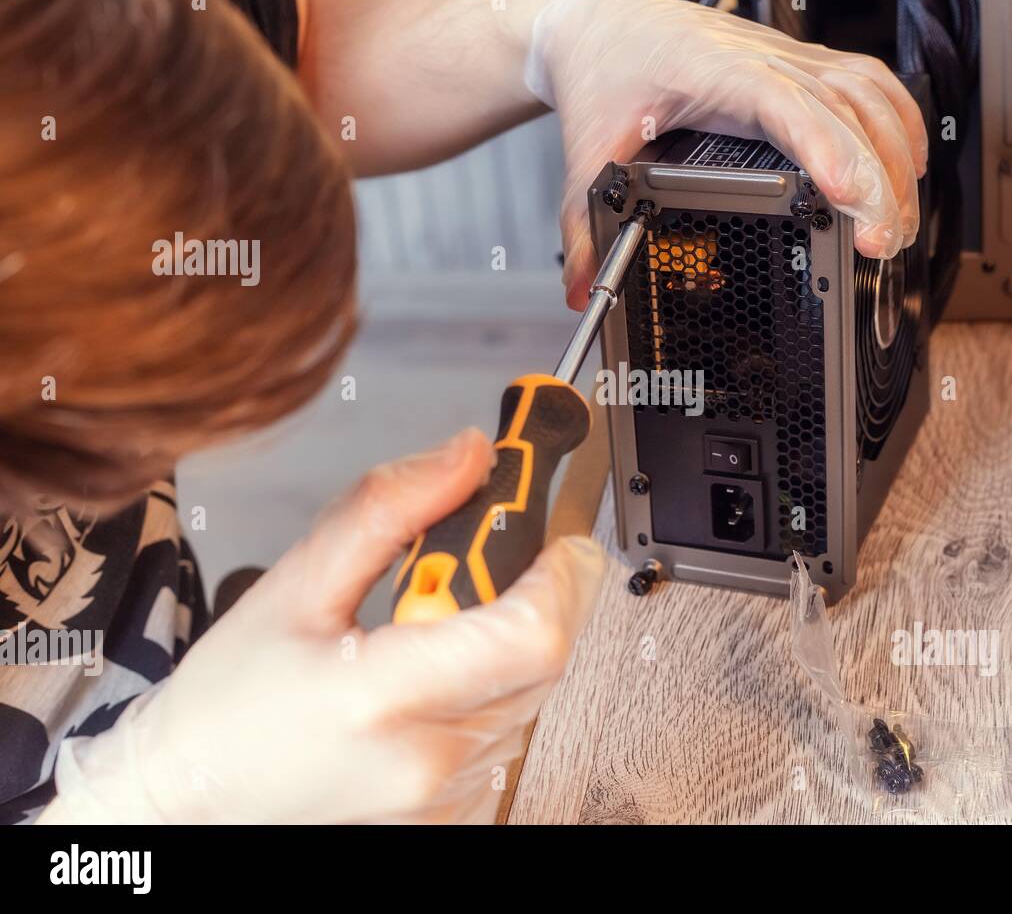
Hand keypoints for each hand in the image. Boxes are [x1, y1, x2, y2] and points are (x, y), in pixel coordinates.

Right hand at [38, 429, 604, 823]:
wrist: (191, 796)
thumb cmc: (227, 700)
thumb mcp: (295, 584)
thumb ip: (387, 510)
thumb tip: (468, 457)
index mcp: (384, 698)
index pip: (533, 634)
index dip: (561, 574)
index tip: (550, 534)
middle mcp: (428, 760)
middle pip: (547, 659)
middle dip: (537, 597)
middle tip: (478, 568)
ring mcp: (444, 797)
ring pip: (531, 696)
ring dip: (509, 646)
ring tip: (434, 630)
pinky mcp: (450, 813)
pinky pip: (505, 735)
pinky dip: (489, 695)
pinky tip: (432, 683)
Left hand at [524, 0, 927, 308]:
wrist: (609, 21)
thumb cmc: (606, 71)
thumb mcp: (587, 150)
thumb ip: (584, 224)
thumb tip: (581, 290)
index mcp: (711, 73)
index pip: (785, 104)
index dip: (824, 147)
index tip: (850, 196)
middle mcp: (761, 58)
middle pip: (844, 108)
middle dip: (876, 178)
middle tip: (884, 243)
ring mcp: (789, 57)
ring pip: (868, 93)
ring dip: (896, 154)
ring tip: (902, 220)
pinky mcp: (801, 64)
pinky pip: (868, 82)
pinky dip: (898, 121)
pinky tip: (909, 163)